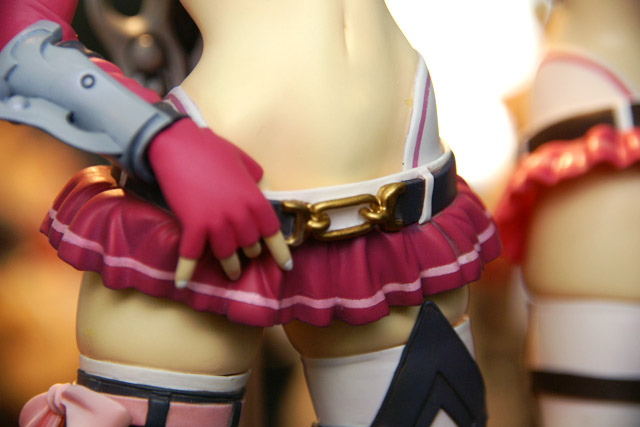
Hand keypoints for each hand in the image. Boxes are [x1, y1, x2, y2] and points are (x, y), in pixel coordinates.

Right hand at [147, 118, 291, 284]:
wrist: (178, 143)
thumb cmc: (211, 149)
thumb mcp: (244, 162)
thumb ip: (257, 180)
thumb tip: (263, 192)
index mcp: (255, 199)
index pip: (273, 233)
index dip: (280, 252)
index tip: (286, 266)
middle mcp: (239, 214)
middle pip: (250, 245)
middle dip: (250, 251)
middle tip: (247, 255)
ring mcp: (216, 222)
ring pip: (227, 255)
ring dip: (230, 266)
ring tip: (232, 272)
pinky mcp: (193, 224)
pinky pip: (191, 255)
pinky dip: (186, 271)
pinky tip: (183, 283)